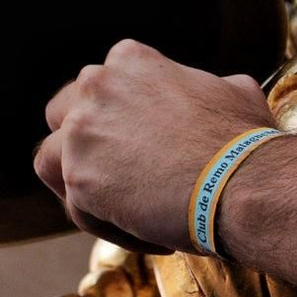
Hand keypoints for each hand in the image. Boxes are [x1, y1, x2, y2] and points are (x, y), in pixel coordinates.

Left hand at [35, 39, 273, 253]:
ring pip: (51, 160)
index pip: (100, 89)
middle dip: (84, 147)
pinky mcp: (79, 179)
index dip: (118, 121)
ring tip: (118, 208)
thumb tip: (222, 87)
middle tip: (118, 177)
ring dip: (78, 185)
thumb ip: (205, 85)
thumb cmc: (245, 141)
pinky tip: (146, 235)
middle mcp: (95, 87)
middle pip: (62, 116)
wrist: (245, 183)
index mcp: (128, 61)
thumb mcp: (232, 90)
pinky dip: (106, 225)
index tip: (144, 148)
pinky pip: (77, 208)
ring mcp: (81, 132)